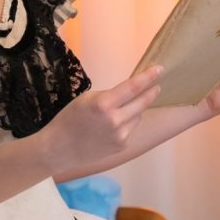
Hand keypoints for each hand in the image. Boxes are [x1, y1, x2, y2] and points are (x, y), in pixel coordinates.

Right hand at [40, 67, 162, 171]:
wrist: (59, 149)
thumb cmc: (69, 119)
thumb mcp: (87, 99)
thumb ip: (110, 95)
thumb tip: (131, 92)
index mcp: (103, 104)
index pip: (132, 87)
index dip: (148, 77)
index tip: (160, 69)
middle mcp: (115, 120)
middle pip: (142, 103)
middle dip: (151, 92)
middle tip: (157, 86)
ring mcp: (120, 136)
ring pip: (137, 116)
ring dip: (134, 110)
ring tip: (119, 111)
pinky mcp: (122, 146)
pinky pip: (130, 129)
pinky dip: (126, 124)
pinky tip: (111, 127)